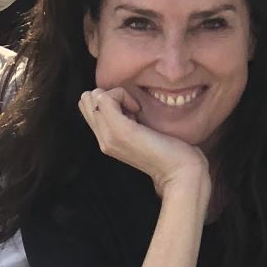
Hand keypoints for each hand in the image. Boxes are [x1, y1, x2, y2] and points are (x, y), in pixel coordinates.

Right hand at [78, 88, 208, 195]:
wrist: (180, 171)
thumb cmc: (169, 150)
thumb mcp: (141, 132)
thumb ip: (128, 119)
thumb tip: (122, 100)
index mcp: (107, 140)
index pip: (88, 106)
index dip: (109, 100)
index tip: (132, 112)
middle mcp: (102, 139)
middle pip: (86, 100)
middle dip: (109, 96)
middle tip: (132, 109)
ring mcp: (108, 136)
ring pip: (93, 97)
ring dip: (116, 95)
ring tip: (135, 111)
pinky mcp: (118, 130)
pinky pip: (105, 98)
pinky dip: (122, 95)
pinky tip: (138, 110)